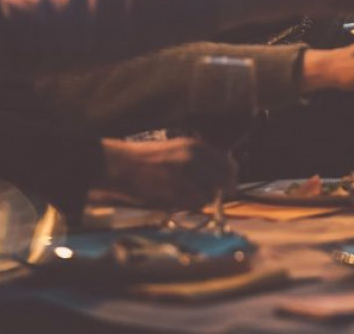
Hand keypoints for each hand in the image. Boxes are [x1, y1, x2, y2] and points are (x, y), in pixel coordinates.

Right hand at [97, 138, 235, 209]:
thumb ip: (202, 158)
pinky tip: (181, 200)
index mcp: (197, 147)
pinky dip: (191, 205)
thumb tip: (224, 171)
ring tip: (191, 196)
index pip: (228, 164)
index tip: (229, 183)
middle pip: (224, 181)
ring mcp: (185, 176)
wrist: (124, 165)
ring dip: (205, 199)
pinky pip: (194, 204)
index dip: (230, 176)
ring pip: (210, 195)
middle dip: (223, 190)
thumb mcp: (180, 148)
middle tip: (218, 196)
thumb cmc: (150, 157)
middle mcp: (194, 160)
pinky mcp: (174, 192)